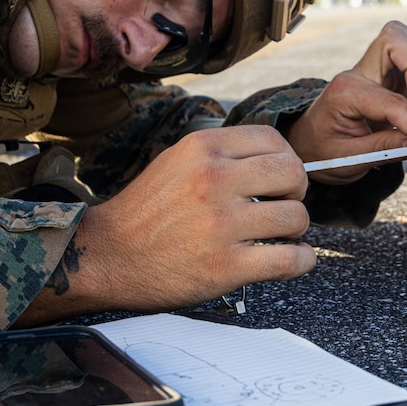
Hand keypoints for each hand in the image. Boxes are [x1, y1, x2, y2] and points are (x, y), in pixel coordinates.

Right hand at [18, 125, 314, 321]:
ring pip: (296, 217)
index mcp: (202, 148)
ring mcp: (221, 224)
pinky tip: (291, 259)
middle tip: (285, 204)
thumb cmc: (145, 212)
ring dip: (296, 229)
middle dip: (298, 191)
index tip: (281, 177)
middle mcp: (213, 180)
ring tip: (282, 235)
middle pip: (293, 173)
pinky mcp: (226, 266)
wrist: (106, 256)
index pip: (273, 139)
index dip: (286, 158)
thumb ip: (220, 155)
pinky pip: (289, 260)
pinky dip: (300, 261)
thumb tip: (273, 158)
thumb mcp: (176, 162)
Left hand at [286, 20, 406, 183]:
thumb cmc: (323, 152)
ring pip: (405, 41)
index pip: (392, 101)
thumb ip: (386, 149)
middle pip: (393, 38)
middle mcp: (360, 73)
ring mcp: (374, 70)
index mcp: (345, 92)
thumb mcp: (349, 159)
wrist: (308, 146)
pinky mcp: (387, 76)